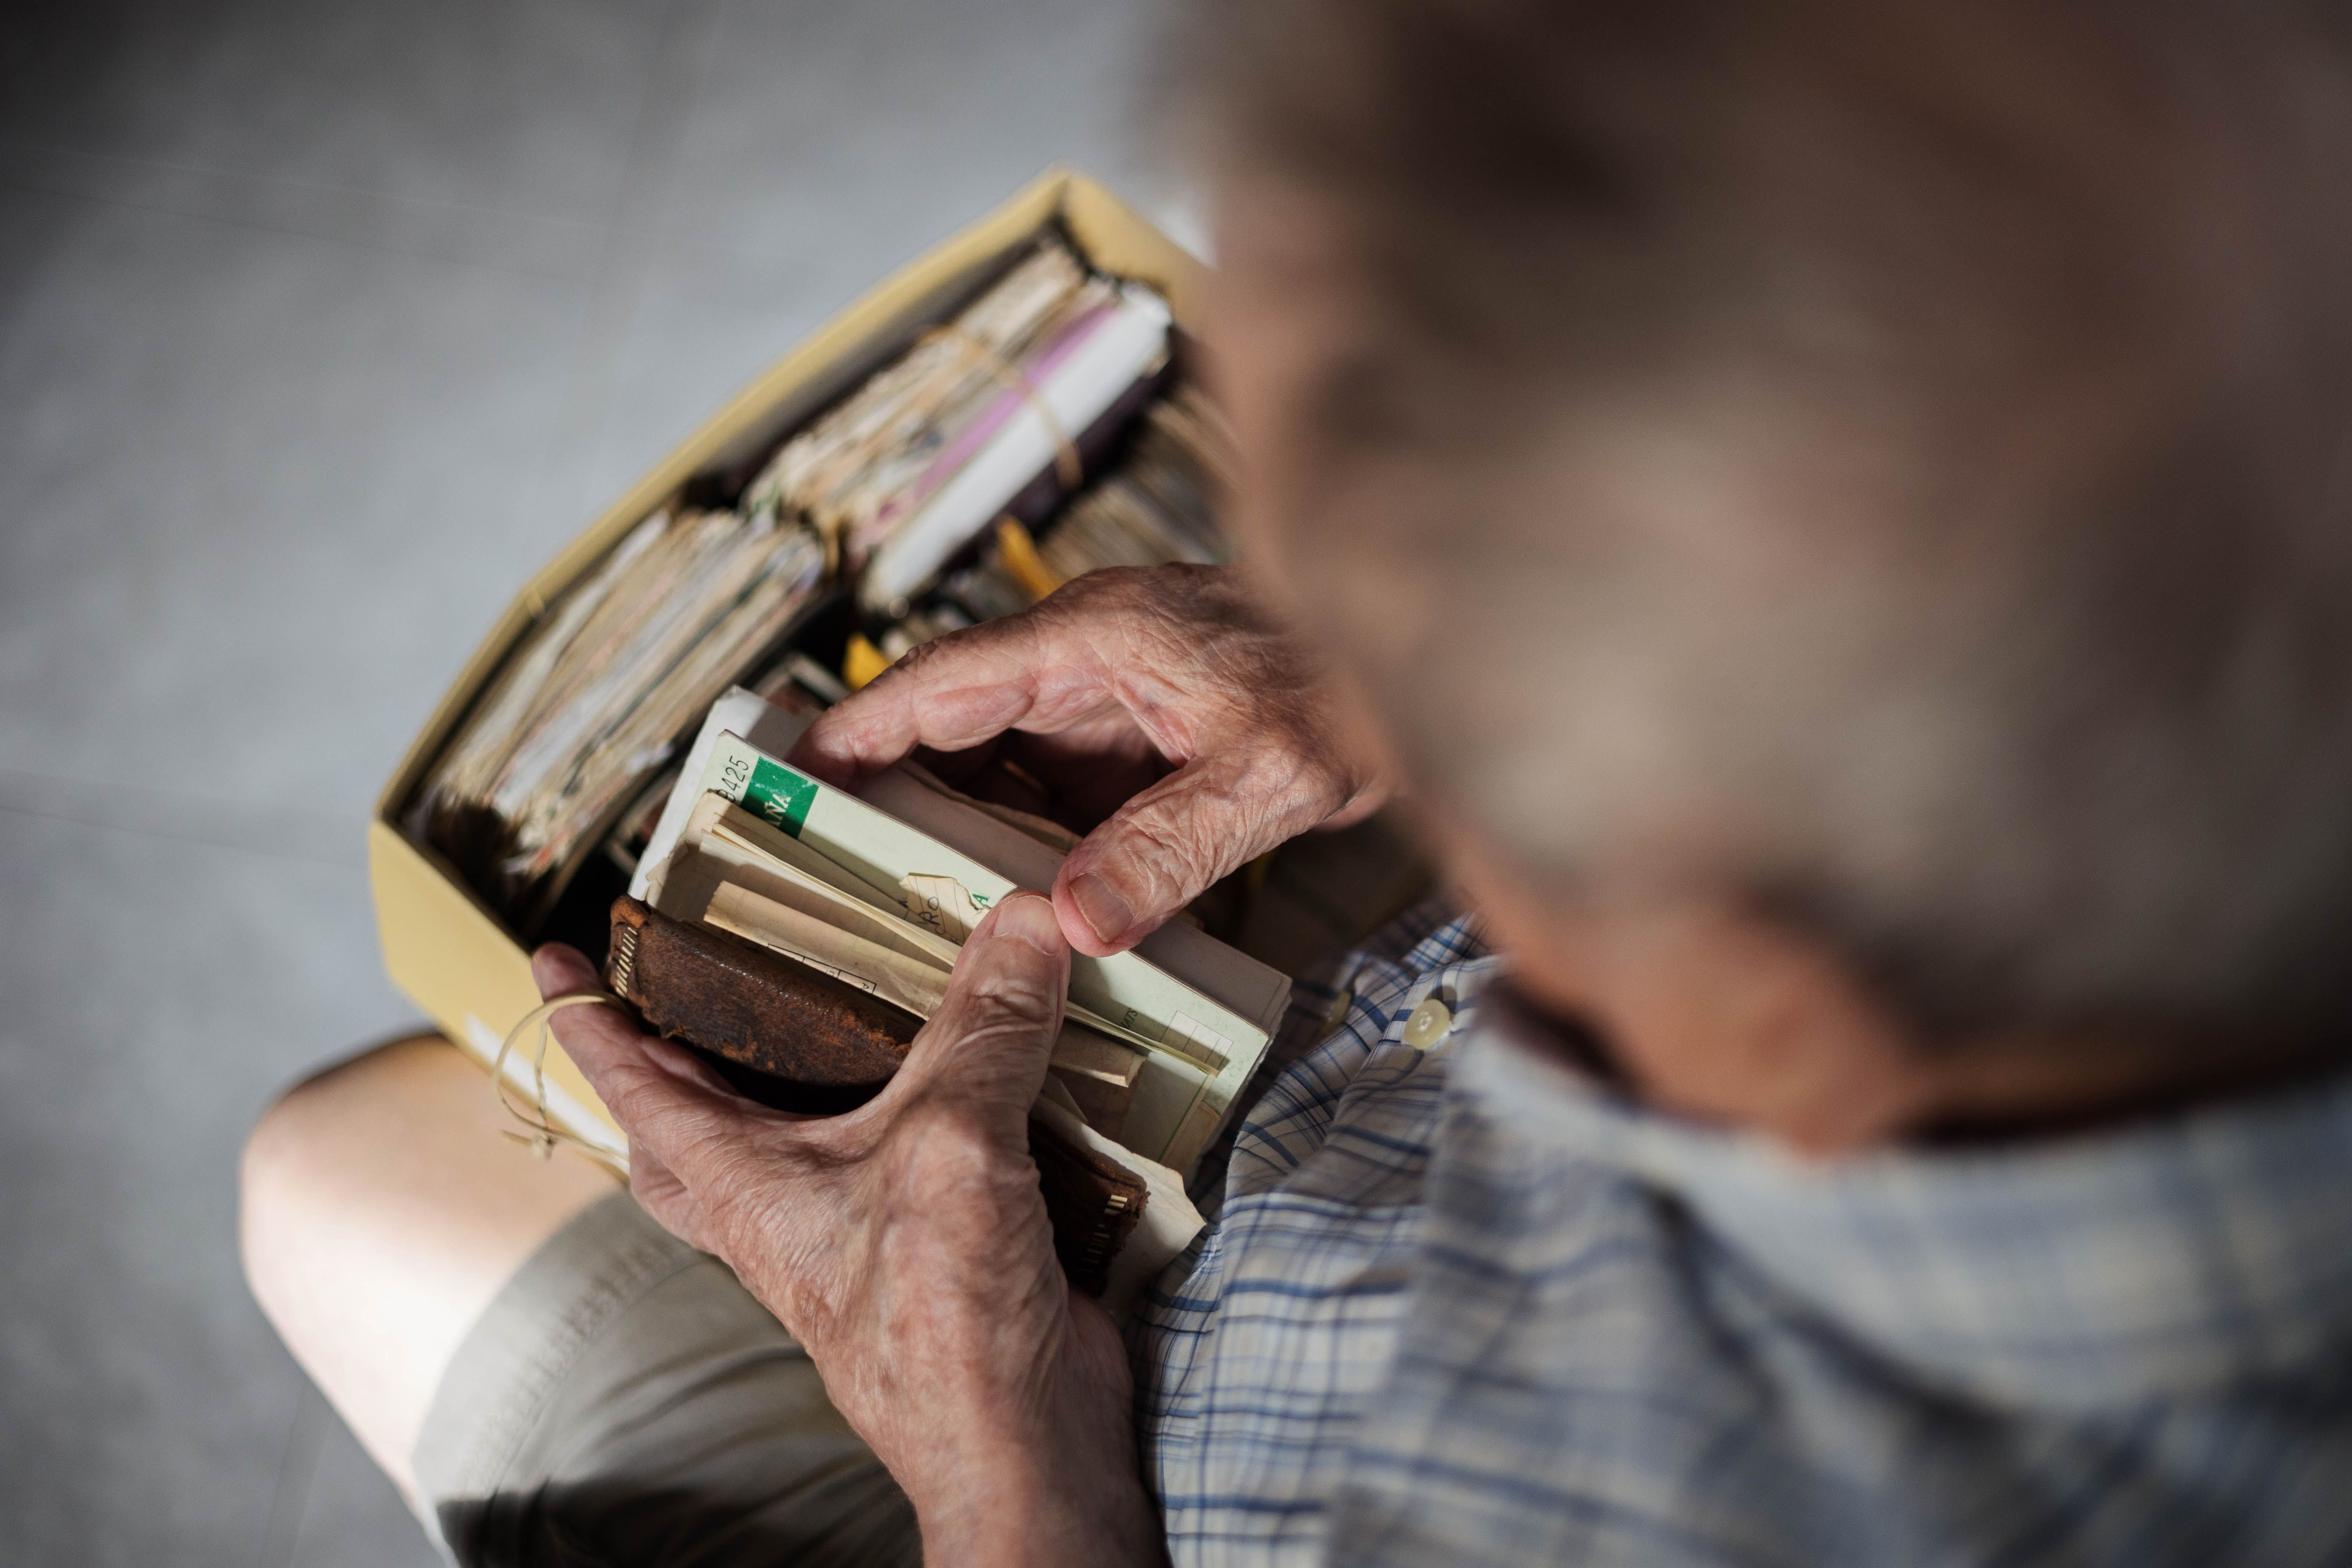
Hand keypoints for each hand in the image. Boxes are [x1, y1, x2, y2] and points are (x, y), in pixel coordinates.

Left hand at [536, 893, 1164, 1566]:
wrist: (1015, 1442)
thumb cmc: (940, 1323)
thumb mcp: (953, 1143)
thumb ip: (984, 1027)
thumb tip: (1024, 920)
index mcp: (746, 1184)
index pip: (638, 1087)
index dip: (591, 1019)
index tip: (554, 962)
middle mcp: (786, 1209)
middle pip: (692, 1132)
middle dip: (673, 1067)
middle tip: (678, 998)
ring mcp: (854, 1232)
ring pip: (794, 1144)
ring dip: (797, 1080)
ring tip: (825, 1008)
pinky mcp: (932, 1241)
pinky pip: (901, 1156)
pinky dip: (918, 1105)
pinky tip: (960, 1073)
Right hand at [789, 563, 1388, 955]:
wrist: (1430, 652)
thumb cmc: (1351, 691)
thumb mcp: (1268, 779)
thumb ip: (1169, 849)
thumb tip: (1072, 925)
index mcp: (1097, 636)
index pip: (944, 679)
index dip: (861, 726)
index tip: (789, 769)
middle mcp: (1091, 654)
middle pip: (959, 721)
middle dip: (895, 789)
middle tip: (824, 867)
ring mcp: (1116, 693)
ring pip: (1005, 757)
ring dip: (963, 824)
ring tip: (898, 903)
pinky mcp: (1143, 731)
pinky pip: (1061, 782)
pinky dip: (1029, 835)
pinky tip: (1014, 901)